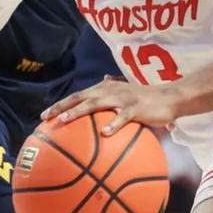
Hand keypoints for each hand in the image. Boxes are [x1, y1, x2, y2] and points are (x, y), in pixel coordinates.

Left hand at [41, 75, 179, 135]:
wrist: (169, 97)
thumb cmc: (146, 98)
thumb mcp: (127, 90)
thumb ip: (114, 85)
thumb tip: (103, 78)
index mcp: (105, 89)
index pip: (77, 96)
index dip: (59, 104)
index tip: (43, 116)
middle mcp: (110, 91)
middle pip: (80, 98)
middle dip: (61, 107)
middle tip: (45, 118)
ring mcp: (122, 98)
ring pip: (96, 104)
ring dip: (79, 111)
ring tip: (65, 120)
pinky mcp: (136, 108)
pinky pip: (122, 117)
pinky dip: (113, 124)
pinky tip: (105, 134)